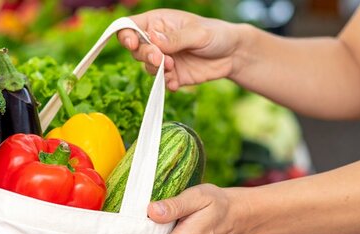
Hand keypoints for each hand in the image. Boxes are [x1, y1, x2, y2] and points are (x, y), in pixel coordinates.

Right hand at [118, 9, 243, 90]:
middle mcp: (157, 41)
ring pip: (147, 67)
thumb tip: (153, 39)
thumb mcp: (197, 33)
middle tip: (160, 59)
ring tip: (173, 67)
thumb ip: (175, 38)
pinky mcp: (173, 75)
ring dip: (157, 70)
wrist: (233, 54)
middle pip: (136, 49)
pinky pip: (162, 82)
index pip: (131, 26)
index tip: (133, 44)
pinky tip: (175, 84)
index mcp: (158, 23)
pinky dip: (166, 84)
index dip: (126, 35)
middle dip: (145, 55)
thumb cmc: (216, 34)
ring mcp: (164, 59)